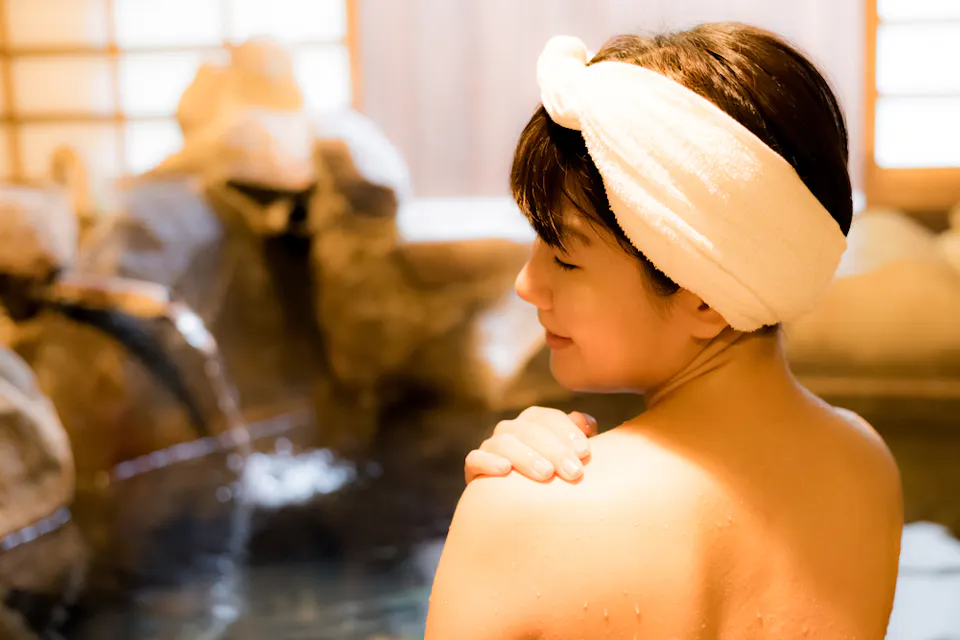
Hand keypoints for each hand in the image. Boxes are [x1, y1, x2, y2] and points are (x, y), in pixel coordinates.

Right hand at [464, 406, 596, 484]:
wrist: (517, 504)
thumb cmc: (554, 475)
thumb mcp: (569, 456)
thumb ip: (579, 437)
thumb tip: (586, 422)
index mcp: (534, 421)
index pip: (549, 418)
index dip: (567, 431)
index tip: (585, 453)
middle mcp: (511, 429)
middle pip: (530, 430)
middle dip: (554, 450)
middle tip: (573, 472)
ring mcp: (491, 446)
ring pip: (504, 442)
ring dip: (526, 456)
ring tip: (546, 474)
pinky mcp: (474, 466)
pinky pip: (475, 458)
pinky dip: (488, 461)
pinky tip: (504, 470)